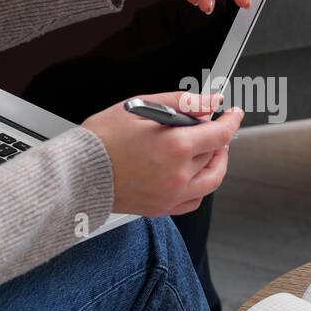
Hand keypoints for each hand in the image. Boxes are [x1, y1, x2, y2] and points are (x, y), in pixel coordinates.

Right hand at [82, 92, 243, 216]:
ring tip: (206, 149)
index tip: (233, 113)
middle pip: (215, 154)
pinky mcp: (162, 208)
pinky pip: (195, 199)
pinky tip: (192, 173)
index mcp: (174, 147)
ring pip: (211, 180)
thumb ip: (182, 103)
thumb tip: (210, 103)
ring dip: (215, 162)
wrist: (77, 173)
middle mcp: (177, 175)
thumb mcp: (140, 107)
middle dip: (218, 137)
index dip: (231, 120)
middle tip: (211, 127)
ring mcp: (171, 195)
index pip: (220, 133)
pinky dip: (201, 185)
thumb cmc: (101, 140)